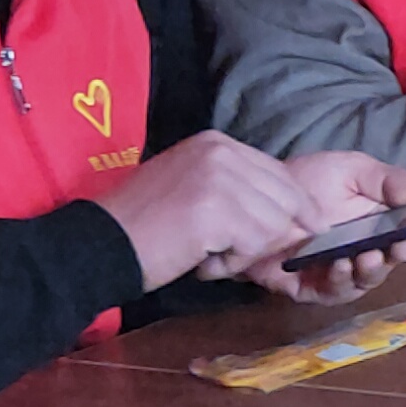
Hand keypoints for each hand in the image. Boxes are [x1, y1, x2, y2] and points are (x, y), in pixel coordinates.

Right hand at [105, 131, 335, 291]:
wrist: (98, 245)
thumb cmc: (144, 225)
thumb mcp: (193, 186)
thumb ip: (238, 188)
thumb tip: (295, 211)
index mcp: (217, 143)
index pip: (280, 174)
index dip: (295, 206)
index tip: (307, 227)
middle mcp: (221, 152)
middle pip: (286, 198)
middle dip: (270, 233)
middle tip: (229, 251)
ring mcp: (219, 178)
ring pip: (274, 224)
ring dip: (247, 251)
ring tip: (209, 255)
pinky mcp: (216, 210)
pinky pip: (253, 245)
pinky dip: (232, 263)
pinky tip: (202, 262)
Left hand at [246, 151, 405, 303]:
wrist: (253, 195)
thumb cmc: (306, 181)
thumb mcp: (353, 169)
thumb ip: (391, 181)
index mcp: (383, 222)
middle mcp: (367, 249)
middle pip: (395, 261)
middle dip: (401, 255)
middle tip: (401, 247)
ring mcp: (340, 271)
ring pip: (368, 281)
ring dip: (373, 271)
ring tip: (368, 255)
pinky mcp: (311, 288)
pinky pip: (333, 293)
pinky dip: (342, 282)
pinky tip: (341, 265)